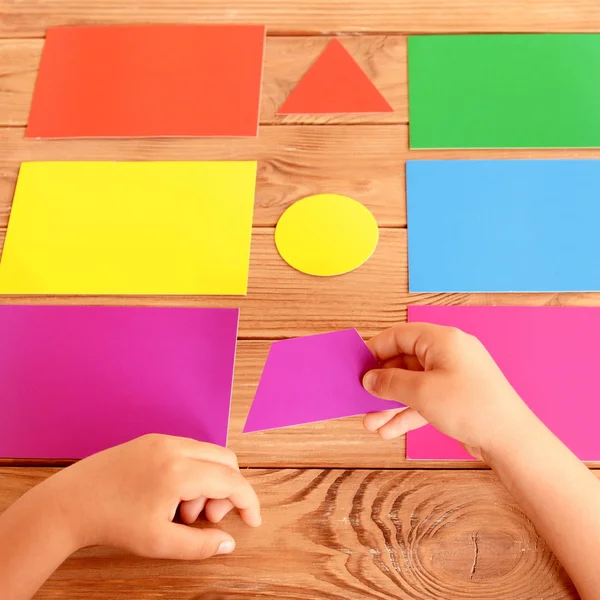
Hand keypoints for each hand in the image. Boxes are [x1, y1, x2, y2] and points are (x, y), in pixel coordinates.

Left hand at [36, 434, 260, 559]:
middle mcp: (174, 447)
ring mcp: (162, 439)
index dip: (248, 501)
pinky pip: (188, 450)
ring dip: (208, 481)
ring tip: (180, 510)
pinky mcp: (151, 440)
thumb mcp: (158, 543)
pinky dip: (192, 471)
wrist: (69, 503)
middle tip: (205, 518)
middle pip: (225, 460)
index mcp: (179, 471)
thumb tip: (228, 543)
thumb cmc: (111, 524)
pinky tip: (170, 495)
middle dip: (226, 490)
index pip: (231, 480)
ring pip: (207, 453)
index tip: (252, 520)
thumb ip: (200, 545)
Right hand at [362, 323, 531, 458]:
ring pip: (412, 384)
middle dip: (381, 384)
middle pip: (404, 361)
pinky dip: (407, 413)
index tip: (358, 367)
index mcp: (442, 339)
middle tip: (362, 398)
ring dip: (390, 403)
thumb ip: (390, 382)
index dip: (376, 349)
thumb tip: (369, 379)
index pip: (400, 335)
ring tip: (371, 423)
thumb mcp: (421, 392)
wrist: (511, 440)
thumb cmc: (471, 407)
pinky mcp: (456, 397)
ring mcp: (453, 376)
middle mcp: (448, 353)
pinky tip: (389, 430)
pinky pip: (424, 400)